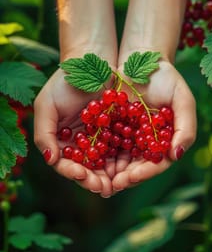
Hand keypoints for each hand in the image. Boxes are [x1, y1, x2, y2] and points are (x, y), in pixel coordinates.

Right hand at [34, 68, 114, 197]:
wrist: (91, 63)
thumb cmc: (64, 82)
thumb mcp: (46, 104)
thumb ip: (44, 133)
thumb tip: (50, 160)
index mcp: (61, 141)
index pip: (65, 163)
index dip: (72, 172)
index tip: (82, 175)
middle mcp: (80, 144)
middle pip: (86, 168)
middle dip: (94, 180)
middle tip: (103, 188)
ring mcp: (99, 139)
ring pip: (104, 163)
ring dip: (110, 176)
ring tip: (117, 184)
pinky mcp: (116, 131)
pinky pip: (120, 149)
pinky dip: (123, 160)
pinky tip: (128, 167)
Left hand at [112, 60, 195, 190]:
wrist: (142, 60)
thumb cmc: (166, 78)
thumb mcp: (182, 99)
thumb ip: (185, 127)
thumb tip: (177, 155)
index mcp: (164, 140)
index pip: (157, 163)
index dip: (145, 173)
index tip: (131, 177)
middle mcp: (146, 141)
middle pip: (137, 166)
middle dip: (125, 177)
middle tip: (112, 185)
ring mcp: (129, 135)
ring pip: (120, 159)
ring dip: (110, 171)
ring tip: (99, 179)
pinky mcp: (112, 126)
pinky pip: (106, 143)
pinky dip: (99, 153)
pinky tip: (90, 159)